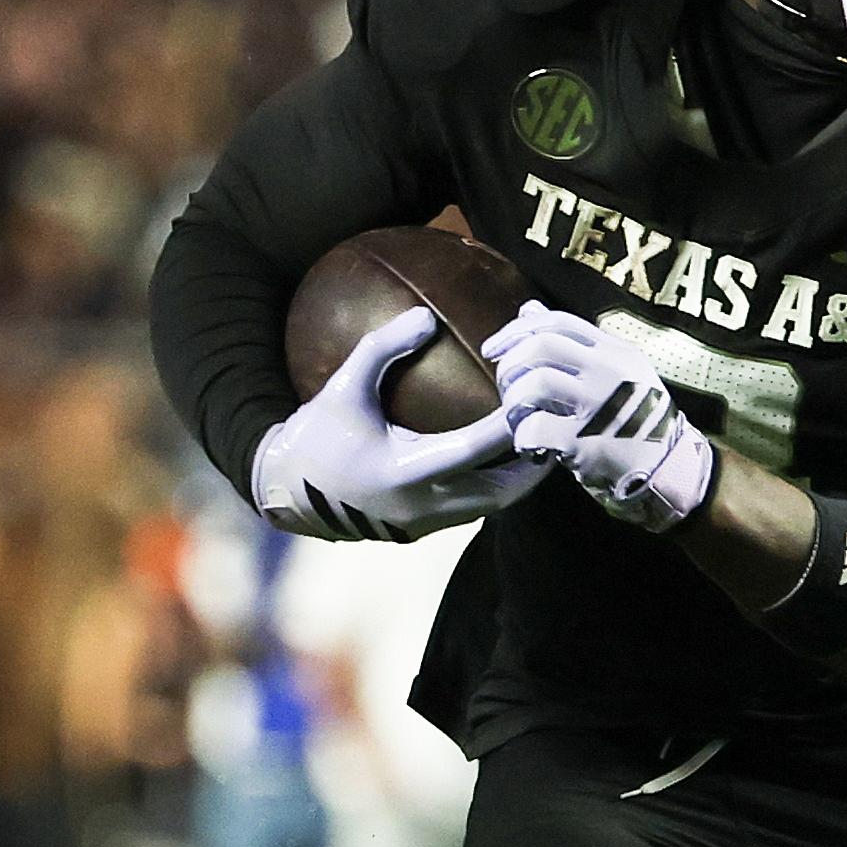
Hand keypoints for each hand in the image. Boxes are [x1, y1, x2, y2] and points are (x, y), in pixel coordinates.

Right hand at [245, 304, 546, 539]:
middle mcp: (422, 506)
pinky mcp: (425, 530)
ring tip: (542, 442)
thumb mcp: (343, 388)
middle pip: (500, 493)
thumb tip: (425, 316)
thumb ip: (382, 349)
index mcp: (404, 474)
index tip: (531, 400)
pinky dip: (496, 485)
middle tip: (556, 428)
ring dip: (520, 478)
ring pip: (493, 507)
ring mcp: (426, 524)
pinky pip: (475, 510)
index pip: (471, 451)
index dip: (506, 427)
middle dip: (533, 464)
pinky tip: (508, 458)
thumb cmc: (317, 436)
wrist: (290, 493)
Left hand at [489, 303, 717, 530]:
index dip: (516, 330)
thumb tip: (528, 309)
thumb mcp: (616, 371)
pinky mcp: (587, 442)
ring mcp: (600, 406)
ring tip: (517, 420)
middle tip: (505, 389)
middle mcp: (610, 372)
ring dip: (513, 402)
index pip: (557, 322)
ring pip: (535, 383)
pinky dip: (522, 437)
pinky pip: (536, 428)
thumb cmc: (637, 421)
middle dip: (510, 365)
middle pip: (542, 345)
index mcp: (616, 352)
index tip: (492, 350)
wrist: (671, 470)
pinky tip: (530, 447)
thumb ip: (573, 342)